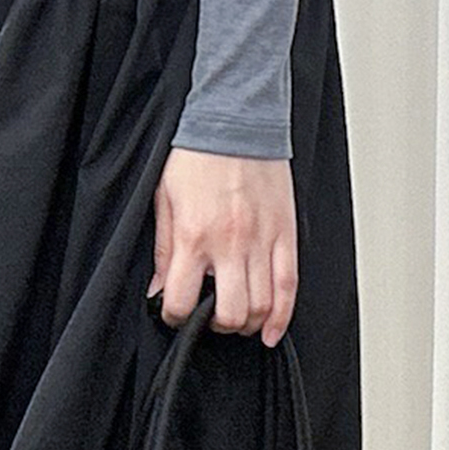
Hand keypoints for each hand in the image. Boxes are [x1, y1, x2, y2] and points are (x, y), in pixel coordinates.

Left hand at [149, 146, 297, 344]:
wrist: (235, 120)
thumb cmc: (197, 154)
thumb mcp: (165, 199)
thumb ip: (163, 249)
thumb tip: (159, 287)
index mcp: (195, 236)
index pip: (183, 301)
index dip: (174, 315)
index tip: (174, 311)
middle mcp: (230, 243)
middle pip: (230, 313)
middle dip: (216, 326)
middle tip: (209, 318)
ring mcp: (262, 240)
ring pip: (261, 306)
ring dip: (247, 323)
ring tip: (237, 319)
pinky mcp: (285, 233)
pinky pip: (289, 285)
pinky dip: (282, 315)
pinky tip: (271, 329)